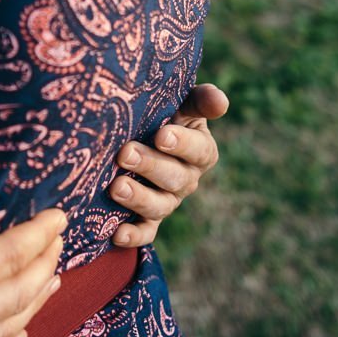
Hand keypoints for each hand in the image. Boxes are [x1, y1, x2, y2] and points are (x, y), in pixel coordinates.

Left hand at [109, 83, 228, 246]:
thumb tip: (220, 102)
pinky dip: (133, 235)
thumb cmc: (165, 114)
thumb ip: (201, 101)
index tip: (162, 135)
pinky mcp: (149, 219)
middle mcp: (187, 179)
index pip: (199, 150)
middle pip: (175, 178)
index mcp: (201, 150)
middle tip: (126, 154)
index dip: (183, 144)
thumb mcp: (183, 102)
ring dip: (139, 198)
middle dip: (151, 166)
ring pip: (160, 206)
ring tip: (116, 187)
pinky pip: (145, 232)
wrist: (139, 135)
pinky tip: (116, 233)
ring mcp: (168, 200)